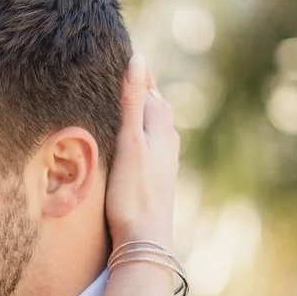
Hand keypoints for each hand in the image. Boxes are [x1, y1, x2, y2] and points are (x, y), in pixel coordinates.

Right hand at [103, 54, 178, 251]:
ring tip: (133, 101)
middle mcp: (167, 142)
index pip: (150, 90)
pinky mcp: (157, 180)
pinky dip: (143, 134)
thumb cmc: (134, 193)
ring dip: (145, 112)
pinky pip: (153, 146)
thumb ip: (132, 101)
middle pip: (157, 107)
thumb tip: (138, 59)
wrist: (145, 240)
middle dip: (144, 90)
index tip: (128, 54)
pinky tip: (138, 143)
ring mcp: (165, 163)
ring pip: (157, 127)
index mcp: (160, 129)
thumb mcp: (129, 142)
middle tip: (130, 72)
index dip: (140, 74)